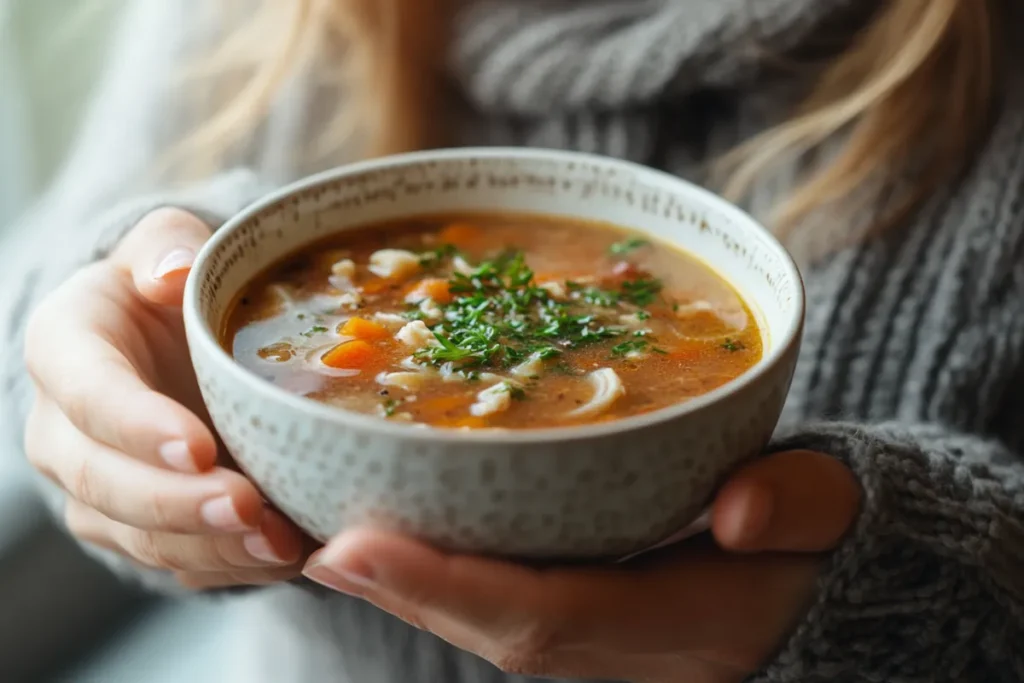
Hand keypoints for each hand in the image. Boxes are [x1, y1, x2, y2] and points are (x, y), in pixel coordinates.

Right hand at [23, 208, 307, 588]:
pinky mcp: (134, 525)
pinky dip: (227, 564)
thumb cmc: (170, 291)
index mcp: (66, 348)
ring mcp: (95, 486)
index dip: (138, 425)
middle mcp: (64, 429)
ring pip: (138, 533)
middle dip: (178, 502)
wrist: (164, 346)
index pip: (89, 391)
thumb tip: (171, 273)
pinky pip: (172, 560)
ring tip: (280, 542)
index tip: (197, 445)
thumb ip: (167, 245)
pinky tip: (281, 553)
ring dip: (209, 545)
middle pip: (106, 480)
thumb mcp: (166, 245)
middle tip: (248, 507)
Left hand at [302, 450, 859, 682]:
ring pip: (486, 621)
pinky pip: (502, 606)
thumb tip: (745, 507)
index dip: (446, 588)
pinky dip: (441, 581)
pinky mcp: (587, 616)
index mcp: (680, 625)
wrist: (824, 588)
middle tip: (309, 543)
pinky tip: (392, 540)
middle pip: (491, 625)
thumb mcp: (832, 514)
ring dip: (405, 586)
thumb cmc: (822, 544)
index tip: (352, 548)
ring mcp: (600, 637)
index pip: (545, 617)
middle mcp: (623, 647)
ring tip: (325, 540)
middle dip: (399, 589)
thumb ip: (805, 507)